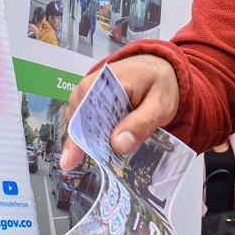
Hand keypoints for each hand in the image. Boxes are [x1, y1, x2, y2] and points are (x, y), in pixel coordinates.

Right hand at [60, 54, 178, 169]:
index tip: (74, 162)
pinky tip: (104, 148)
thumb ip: (141, 123)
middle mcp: (87, 87)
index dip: (82, 140)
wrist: (156, 69)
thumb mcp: (160, 104)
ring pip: (79, 127)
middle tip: (95, 165)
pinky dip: (93, 139)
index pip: (87, 115)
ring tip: (105, 157)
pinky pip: (84, 126)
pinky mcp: (87, 105)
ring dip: (90, 144)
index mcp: (104, 82)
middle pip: (79, 124)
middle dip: (86, 146)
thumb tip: (118, 145)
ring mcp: (84, 96)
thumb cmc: (158, 83)